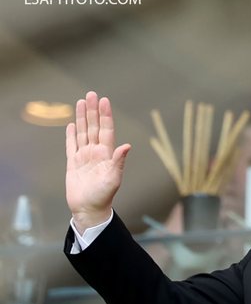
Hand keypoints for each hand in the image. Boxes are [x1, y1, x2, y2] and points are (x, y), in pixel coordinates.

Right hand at [65, 91, 130, 232]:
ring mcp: (84, 157)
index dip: (105, 115)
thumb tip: (127, 146)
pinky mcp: (73, 164)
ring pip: (82, 133)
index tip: (104, 100)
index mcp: (106, 154)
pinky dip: (71, 135)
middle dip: (92, 111)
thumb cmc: (104, 196)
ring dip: (82, 118)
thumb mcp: (114, 178)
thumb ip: (119, 161)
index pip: (106, 130)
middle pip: (93, 127)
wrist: (89, 209)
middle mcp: (96, 153)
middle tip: (91, 94)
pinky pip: (71, 146)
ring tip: (80, 102)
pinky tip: (72, 124)